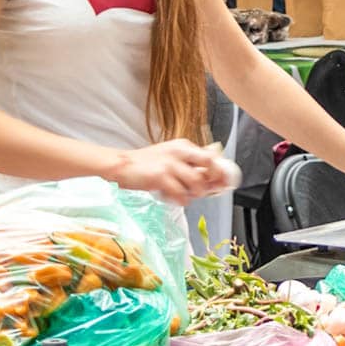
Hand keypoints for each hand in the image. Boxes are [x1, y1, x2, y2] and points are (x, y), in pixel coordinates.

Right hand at [107, 139, 232, 206]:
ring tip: (186, 195)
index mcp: (183, 145)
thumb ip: (189, 162)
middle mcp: (179, 151)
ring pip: (197, 182)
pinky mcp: (160, 176)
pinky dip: (181, 200)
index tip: (222, 182)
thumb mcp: (170, 156)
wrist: (121, 165)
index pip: (210, 156)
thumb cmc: (146, 164)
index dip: (220, 171)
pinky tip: (175, 198)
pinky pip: (180, 193)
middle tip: (208, 190)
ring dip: (195, 193)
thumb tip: (212, 172)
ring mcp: (170, 163)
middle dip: (214, 179)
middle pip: (209, 164)